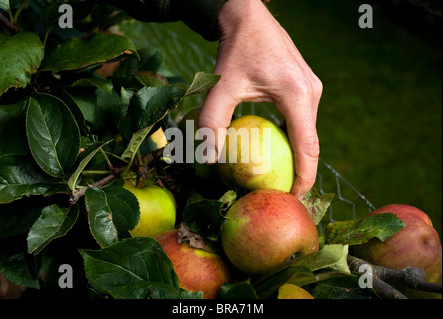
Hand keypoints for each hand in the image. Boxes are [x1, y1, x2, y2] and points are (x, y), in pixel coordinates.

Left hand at [198, 0, 322, 198]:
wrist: (248, 17)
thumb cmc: (235, 49)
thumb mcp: (221, 86)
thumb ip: (212, 122)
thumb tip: (209, 158)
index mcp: (298, 94)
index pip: (308, 147)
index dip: (304, 178)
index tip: (293, 198)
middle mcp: (312, 92)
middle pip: (311, 143)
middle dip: (300, 172)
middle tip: (281, 193)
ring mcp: (312, 88)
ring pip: (308, 132)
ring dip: (297, 156)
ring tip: (279, 177)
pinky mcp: (306, 86)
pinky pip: (302, 120)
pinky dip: (293, 138)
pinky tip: (276, 150)